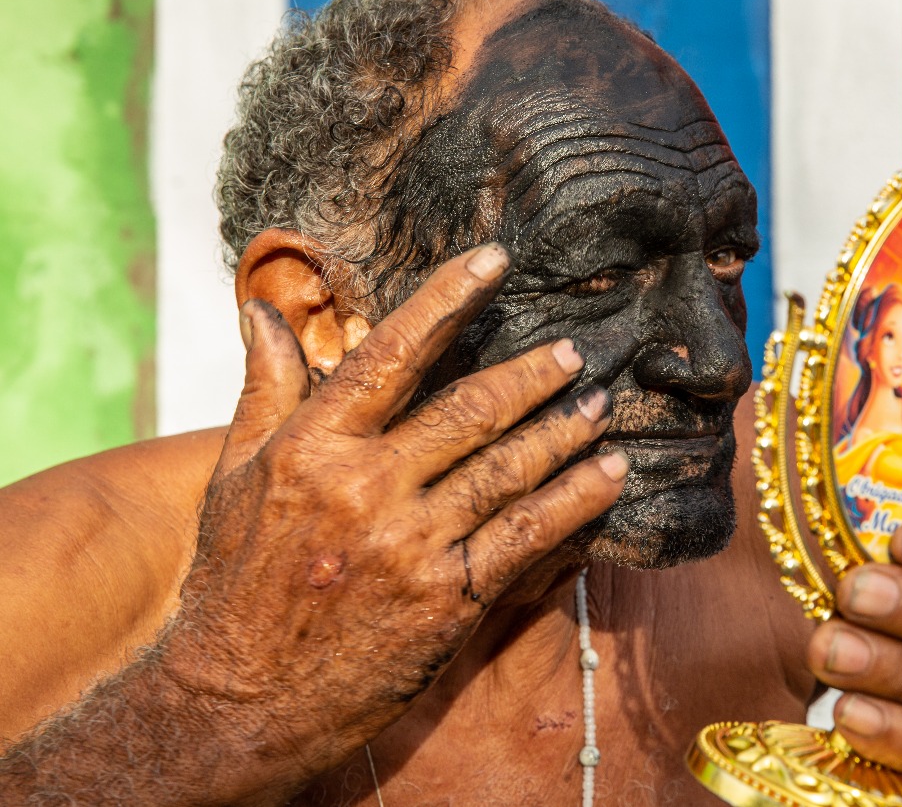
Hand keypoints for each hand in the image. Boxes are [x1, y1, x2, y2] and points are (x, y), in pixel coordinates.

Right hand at [157, 244, 627, 797]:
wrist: (239, 697)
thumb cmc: (235, 581)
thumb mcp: (234, 477)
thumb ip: (265, 389)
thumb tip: (263, 311)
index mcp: (312, 448)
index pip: (390, 354)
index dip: (446, 300)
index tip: (492, 260)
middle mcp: (366, 488)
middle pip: (469, 410)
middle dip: (531, 376)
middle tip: (574, 352)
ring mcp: (411, 545)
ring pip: (508, 469)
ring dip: (564, 432)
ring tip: (600, 406)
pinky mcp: (446, 599)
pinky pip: (526, 536)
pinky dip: (576, 502)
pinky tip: (610, 476)